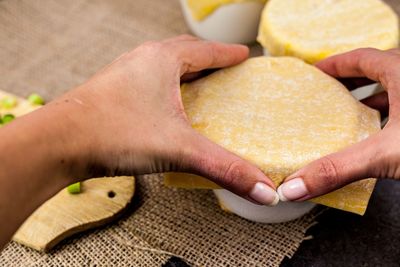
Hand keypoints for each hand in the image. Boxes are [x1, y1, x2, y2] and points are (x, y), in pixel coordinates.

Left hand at [55, 35, 277, 204]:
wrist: (58, 143)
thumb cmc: (111, 132)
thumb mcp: (180, 149)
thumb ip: (224, 168)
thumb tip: (261, 187)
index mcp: (162, 60)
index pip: (207, 50)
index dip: (229, 53)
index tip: (243, 55)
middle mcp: (142, 61)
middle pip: (184, 52)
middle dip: (208, 59)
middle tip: (224, 70)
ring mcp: (124, 75)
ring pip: (163, 66)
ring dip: (184, 72)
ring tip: (199, 87)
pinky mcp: (113, 93)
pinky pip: (147, 82)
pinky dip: (164, 88)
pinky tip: (166, 108)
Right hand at [277, 48, 399, 201]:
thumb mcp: (384, 154)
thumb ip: (338, 169)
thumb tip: (295, 185)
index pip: (360, 57)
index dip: (334, 64)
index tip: (315, 73)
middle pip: (376, 70)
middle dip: (350, 82)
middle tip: (327, 95)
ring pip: (394, 89)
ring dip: (370, 99)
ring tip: (349, 115)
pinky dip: (389, 115)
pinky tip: (378, 134)